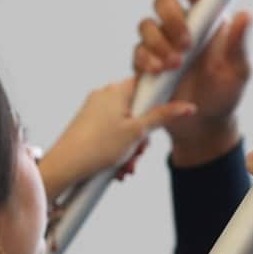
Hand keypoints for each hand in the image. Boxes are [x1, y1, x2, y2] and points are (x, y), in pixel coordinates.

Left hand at [38, 78, 195, 197]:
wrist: (65, 165)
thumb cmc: (98, 147)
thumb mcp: (137, 133)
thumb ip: (163, 117)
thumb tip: (188, 106)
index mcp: (117, 90)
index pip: (147, 84)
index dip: (157, 102)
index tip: (159, 120)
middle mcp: (104, 94)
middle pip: (137, 110)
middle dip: (142, 137)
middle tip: (140, 153)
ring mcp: (94, 109)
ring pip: (124, 126)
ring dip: (130, 149)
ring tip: (126, 168)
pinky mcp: (87, 124)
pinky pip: (111, 134)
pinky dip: (117, 150)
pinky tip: (116, 169)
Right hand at [132, 0, 252, 166]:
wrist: (205, 125)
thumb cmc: (226, 92)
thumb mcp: (239, 69)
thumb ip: (240, 43)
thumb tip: (247, 15)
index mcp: (206, 18)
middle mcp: (181, 25)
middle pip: (163, 1)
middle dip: (172, 19)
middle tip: (187, 44)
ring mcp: (161, 43)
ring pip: (147, 25)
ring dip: (159, 42)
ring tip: (175, 64)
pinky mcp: (146, 64)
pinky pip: (138, 52)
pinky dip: (146, 59)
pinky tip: (158, 71)